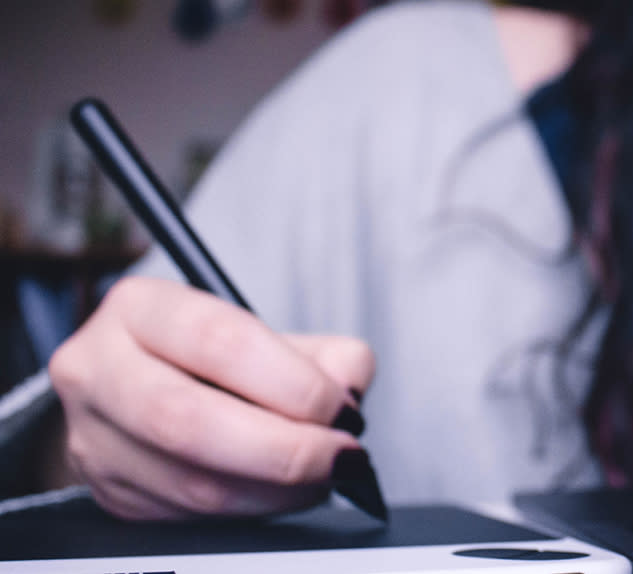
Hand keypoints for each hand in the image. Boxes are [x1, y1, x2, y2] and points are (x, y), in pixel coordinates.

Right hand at [48, 276, 374, 519]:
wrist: (143, 392)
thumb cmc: (216, 358)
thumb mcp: (268, 333)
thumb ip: (325, 354)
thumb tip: (348, 390)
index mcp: (139, 307)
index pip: (219, 341)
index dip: (292, 382)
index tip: (342, 408)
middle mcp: (98, 368)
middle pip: (190, 421)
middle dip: (284, 449)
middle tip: (340, 457)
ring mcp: (92, 437)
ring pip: (191, 483)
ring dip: (276, 491)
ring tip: (323, 477)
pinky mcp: (110, 492)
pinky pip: (189, 516)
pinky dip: (253, 510)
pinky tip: (284, 493)